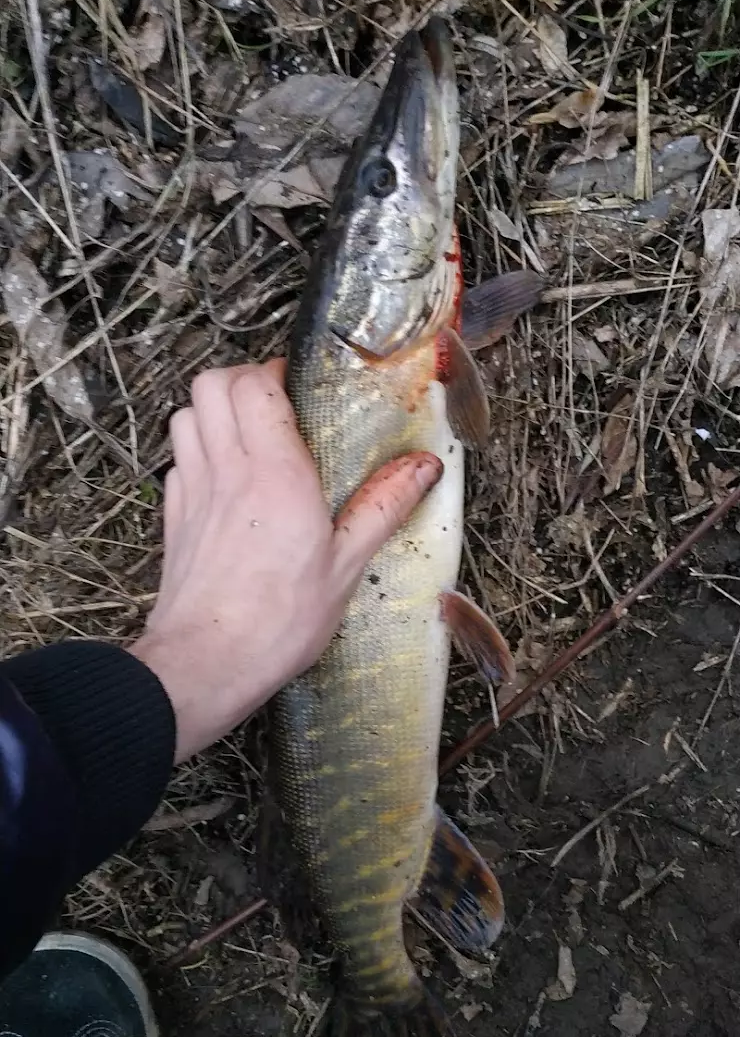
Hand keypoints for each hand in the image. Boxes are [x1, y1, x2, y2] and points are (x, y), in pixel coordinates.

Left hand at [129, 360, 441, 761]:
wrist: (207, 662)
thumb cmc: (278, 622)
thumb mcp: (346, 566)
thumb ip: (382, 506)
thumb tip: (423, 467)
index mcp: (275, 473)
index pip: (256, 384)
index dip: (274, 374)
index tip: (299, 390)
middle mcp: (226, 469)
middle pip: (211, 384)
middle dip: (241, 379)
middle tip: (274, 403)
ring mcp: (192, 491)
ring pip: (185, 414)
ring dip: (213, 410)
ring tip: (248, 435)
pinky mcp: (173, 517)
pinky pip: (177, 460)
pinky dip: (197, 452)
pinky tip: (224, 481)